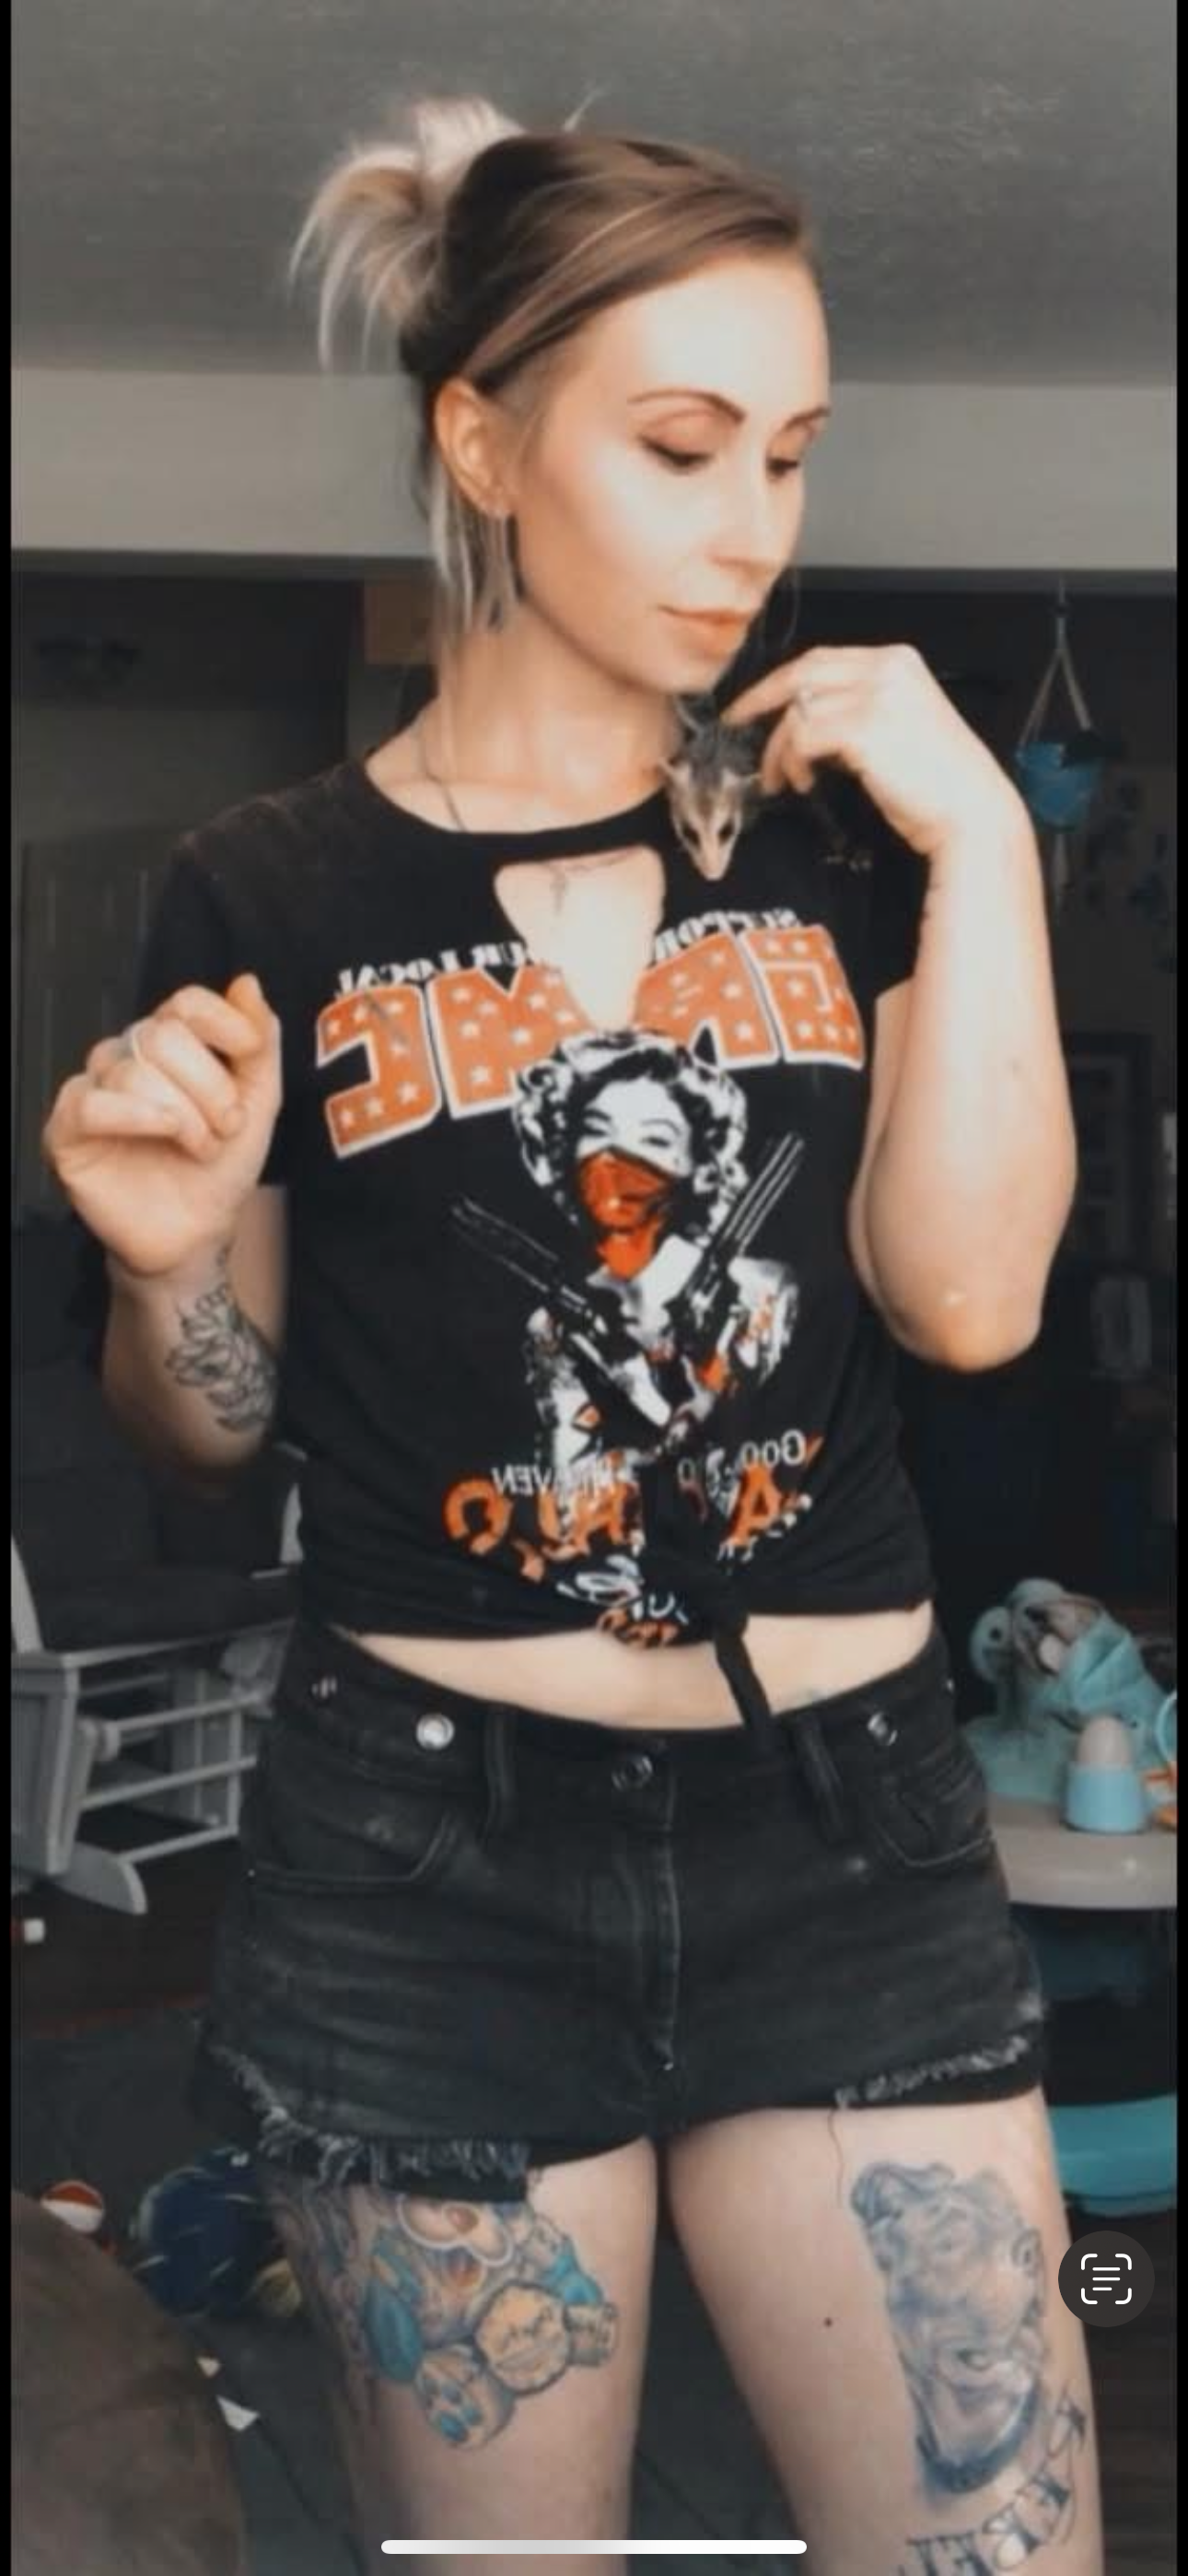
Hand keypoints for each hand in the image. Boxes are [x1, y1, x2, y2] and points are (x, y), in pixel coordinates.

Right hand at [42, 974, 281, 1279]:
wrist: (196, 1233)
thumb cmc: (220, 1168)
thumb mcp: (258, 1103)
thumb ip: (259, 1044)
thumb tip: (247, 983)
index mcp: (169, 1043)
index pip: (186, 1002)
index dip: (223, 1024)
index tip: (249, 1057)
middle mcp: (126, 1057)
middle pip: (163, 1034)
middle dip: (209, 1085)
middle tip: (226, 1127)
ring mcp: (93, 1090)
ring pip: (134, 1069)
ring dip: (184, 1115)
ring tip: (200, 1148)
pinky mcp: (66, 1130)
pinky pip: (91, 1103)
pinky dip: (137, 1116)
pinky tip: (164, 1133)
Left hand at [721, 642, 1027, 861]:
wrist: (971, 813)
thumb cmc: (940, 785)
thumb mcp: (901, 728)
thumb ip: (862, 711)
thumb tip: (810, 723)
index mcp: (898, 662)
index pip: (823, 660)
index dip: (782, 682)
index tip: (756, 704)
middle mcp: (887, 668)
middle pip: (803, 672)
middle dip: (761, 698)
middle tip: (738, 725)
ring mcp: (875, 695)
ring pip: (797, 708)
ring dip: (779, 747)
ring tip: (783, 778)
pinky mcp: (863, 727)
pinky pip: (802, 736)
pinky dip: (791, 761)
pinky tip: (801, 783)